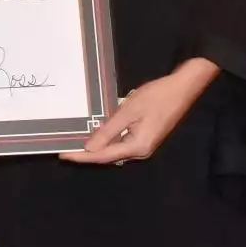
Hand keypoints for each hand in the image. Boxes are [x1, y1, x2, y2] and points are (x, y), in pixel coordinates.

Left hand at [60, 58, 218, 165]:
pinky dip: (108, 141)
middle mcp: (141, 152)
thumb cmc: (155, 97)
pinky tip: (97, 134)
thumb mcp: (128, 112)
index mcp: (137, 147)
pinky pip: (122, 143)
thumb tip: (90, 148)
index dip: (82, 157)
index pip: (103, 156)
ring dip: (97, 148)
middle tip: (65, 147)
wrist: (181, 89)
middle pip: (109, 156)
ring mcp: (144, 146)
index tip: (63, 155)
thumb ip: (109, 131)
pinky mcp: (146, 138)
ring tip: (75, 141)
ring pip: (115, 150)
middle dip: (88, 154)